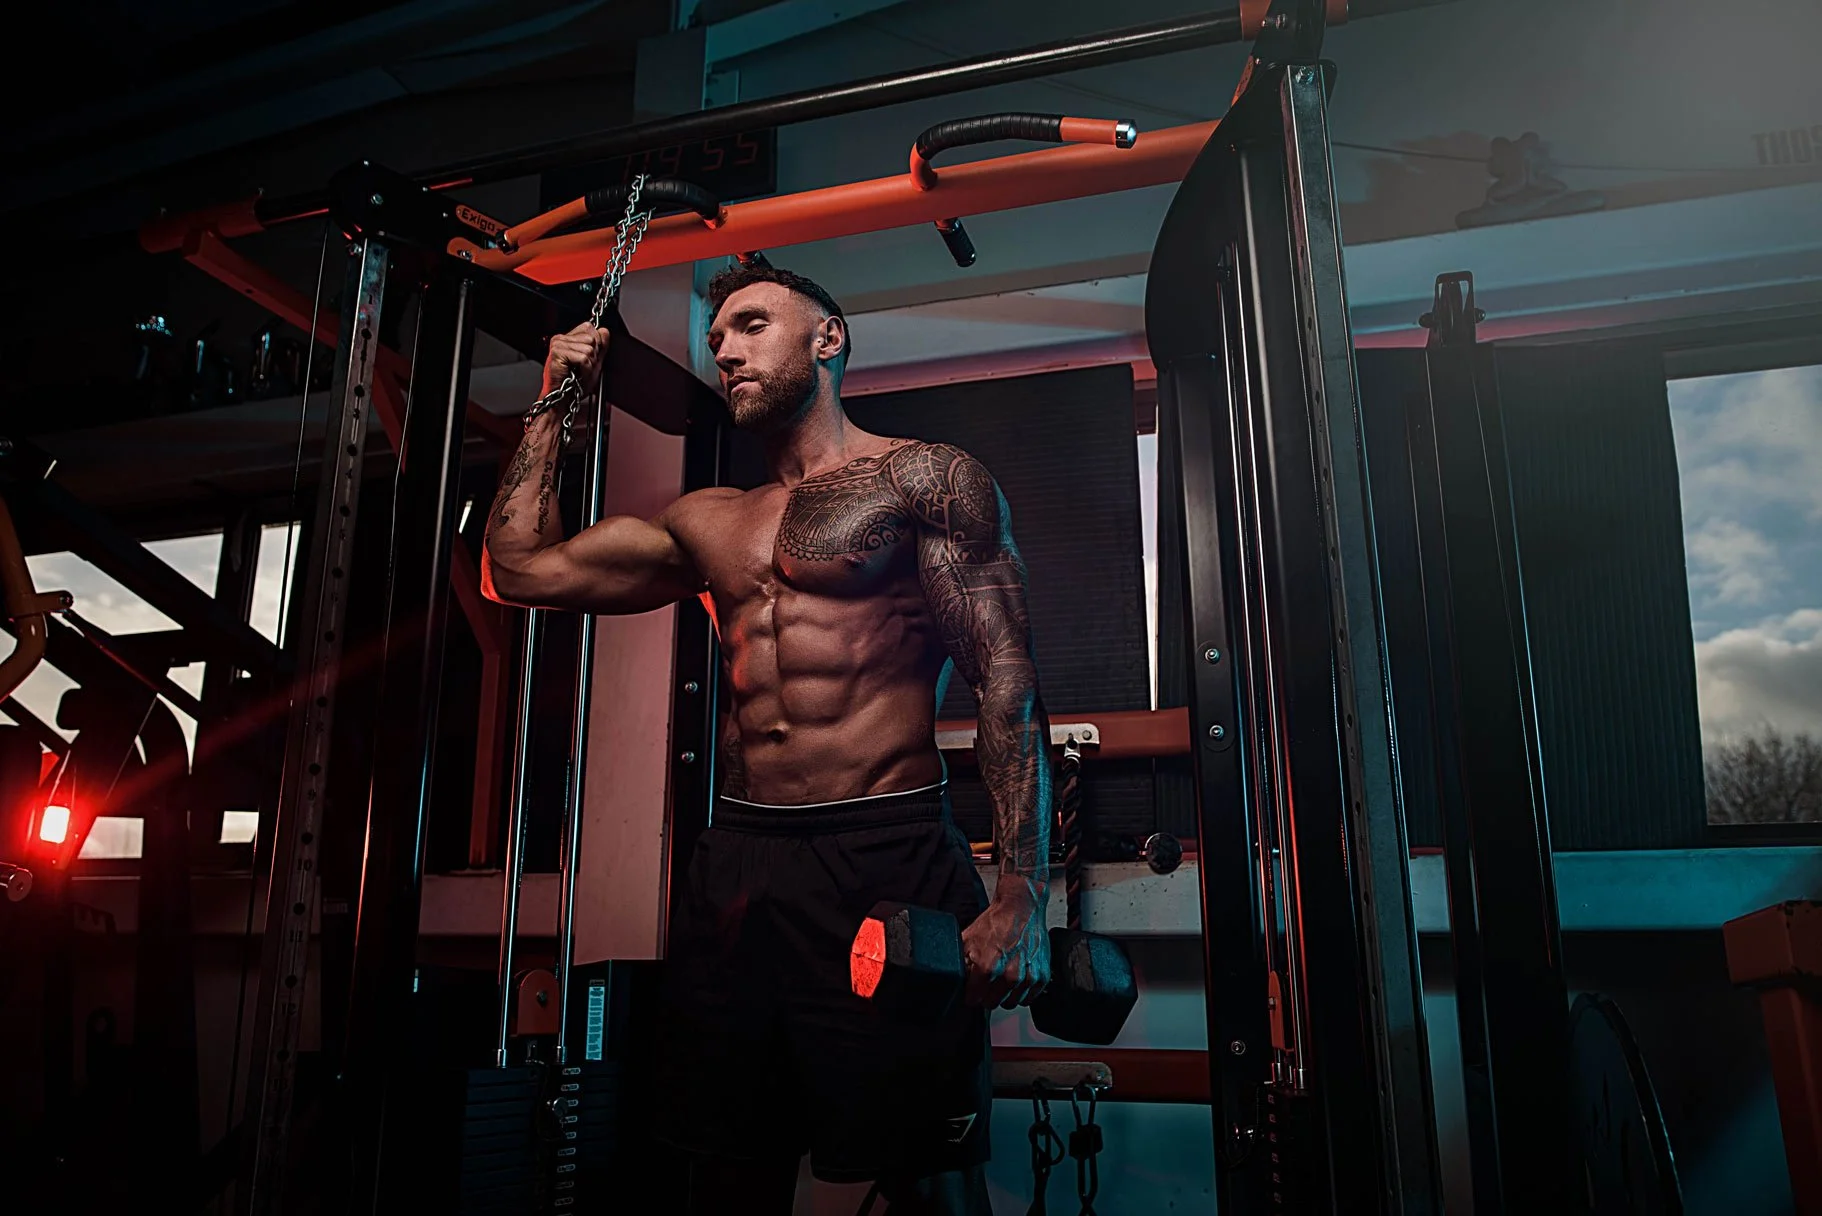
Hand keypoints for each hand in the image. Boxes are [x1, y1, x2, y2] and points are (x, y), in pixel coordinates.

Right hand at [543, 322, 609, 395]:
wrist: (562, 399)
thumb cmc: (574, 385)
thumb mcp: (593, 363)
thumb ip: (600, 347)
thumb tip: (604, 331)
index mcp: (568, 339)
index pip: (589, 328)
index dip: (595, 345)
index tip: (588, 360)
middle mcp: (561, 339)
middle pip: (591, 338)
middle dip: (593, 356)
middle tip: (583, 368)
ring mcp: (558, 345)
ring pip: (589, 348)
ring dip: (589, 365)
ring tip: (579, 372)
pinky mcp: (557, 353)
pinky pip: (583, 358)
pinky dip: (585, 369)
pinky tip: (577, 375)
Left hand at [961, 885, 1049, 1009]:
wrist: (1021, 907)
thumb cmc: (997, 922)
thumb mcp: (968, 940)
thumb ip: (960, 963)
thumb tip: (955, 979)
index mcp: (987, 967)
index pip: (974, 999)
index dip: (971, 993)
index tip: (973, 988)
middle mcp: (1008, 975)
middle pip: (991, 1004)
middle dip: (987, 994)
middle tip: (988, 981)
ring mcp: (1027, 977)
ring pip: (1010, 1003)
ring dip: (1005, 994)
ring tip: (1003, 978)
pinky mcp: (1041, 976)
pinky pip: (1028, 999)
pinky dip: (1022, 992)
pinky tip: (1017, 978)